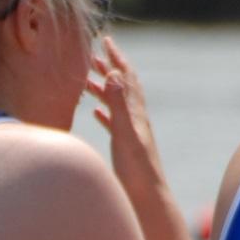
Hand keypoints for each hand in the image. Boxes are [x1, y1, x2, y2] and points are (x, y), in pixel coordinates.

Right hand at [84, 37, 170, 194]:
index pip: (125, 77)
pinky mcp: (125, 147)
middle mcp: (135, 119)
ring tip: (89, 79)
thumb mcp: (125, 133)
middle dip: (110, 68)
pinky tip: (97, 113)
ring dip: (104, 88)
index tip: (106, 40)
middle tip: (95, 54)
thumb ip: (119, 104)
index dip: (116, 57)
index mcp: (135, 113)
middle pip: (122, 86)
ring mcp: (131, 133)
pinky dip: (105, 112)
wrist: (149, 198)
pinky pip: (113, 122)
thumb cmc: (137, 170)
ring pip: (117, 103)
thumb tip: (114, 72)